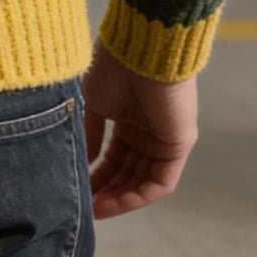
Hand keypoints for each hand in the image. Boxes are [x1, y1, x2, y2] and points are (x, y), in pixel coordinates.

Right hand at [82, 41, 198, 219]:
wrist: (140, 47)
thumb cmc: (113, 65)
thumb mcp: (93, 102)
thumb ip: (90, 133)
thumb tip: (83, 162)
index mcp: (129, 119)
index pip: (113, 158)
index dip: (95, 176)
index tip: (77, 191)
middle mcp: (149, 132)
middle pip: (128, 173)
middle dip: (106, 191)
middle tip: (84, 207)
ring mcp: (165, 140)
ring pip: (143, 181)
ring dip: (120, 198)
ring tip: (95, 210)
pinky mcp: (179, 145)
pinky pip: (160, 181)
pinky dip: (138, 195)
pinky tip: (114, 202)